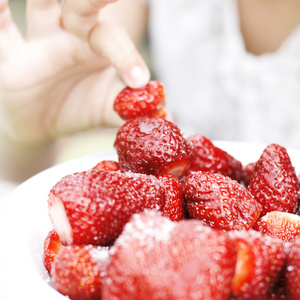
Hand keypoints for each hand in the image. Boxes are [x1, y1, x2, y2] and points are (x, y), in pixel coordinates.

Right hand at [0, 0, 149, 144]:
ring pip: (40, 2)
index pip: (114, 39)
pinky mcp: (11, 54)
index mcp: (96, 47)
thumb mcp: (106, 109)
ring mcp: (38, 39)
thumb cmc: (77, 109)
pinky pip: (1, 27)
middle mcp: (69, 34)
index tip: (139, 81)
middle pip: (83, 4)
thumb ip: (132, 110)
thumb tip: (168, 117)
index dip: (127, 56)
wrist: (41, 125)